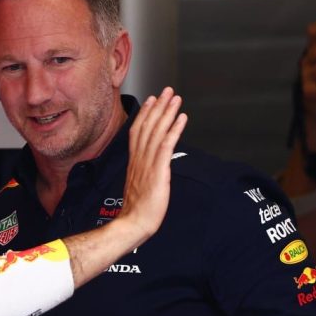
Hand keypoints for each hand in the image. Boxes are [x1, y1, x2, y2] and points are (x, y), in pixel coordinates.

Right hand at [120, 87, 186, 240]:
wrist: (133, 223)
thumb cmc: (137, 211)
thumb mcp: (138, 187)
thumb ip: (143, 173)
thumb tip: (151, 169)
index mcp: (134, 162)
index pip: (138, 132)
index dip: (145, 114)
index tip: (152, 100)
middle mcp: (139, 159)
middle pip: (148, 126)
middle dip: (158, 107)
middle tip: (167, 91)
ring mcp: (148, 164)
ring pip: (157, 132)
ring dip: (167, 113)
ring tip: (176, 98)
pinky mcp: (158, 171)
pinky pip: (166, 146)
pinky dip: (174, 130)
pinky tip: (181, 118)